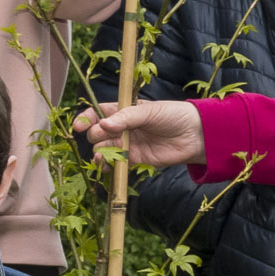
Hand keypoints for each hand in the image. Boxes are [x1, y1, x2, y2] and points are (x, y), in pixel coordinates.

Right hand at [79, 99, 204, 170]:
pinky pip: (115, 163)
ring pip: (103, 149)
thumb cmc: (174, 115)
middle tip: (106, 135)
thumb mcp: (149, 111)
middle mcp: (122, 127)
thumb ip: (126, 118)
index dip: (86, 119)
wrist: (195, 135)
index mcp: (123, 110)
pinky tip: (106, 165)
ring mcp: (127, 143)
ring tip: (102, 155)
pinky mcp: (135, 158)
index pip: (97, 113)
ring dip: (99, 152)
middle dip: (95, 135)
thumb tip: (103, 124)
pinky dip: (108, 165)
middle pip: (96, 132)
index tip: (79, 126)